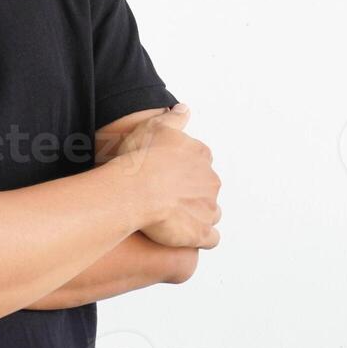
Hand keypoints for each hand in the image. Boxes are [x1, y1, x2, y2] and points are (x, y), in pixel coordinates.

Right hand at [114, 103, 220, 249]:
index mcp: (200, 155)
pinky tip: (185, 234)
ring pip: (210, 211)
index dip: (183, 169)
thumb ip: (174, 118)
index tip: (167, 174)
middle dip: (191, 191)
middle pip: (206, 187)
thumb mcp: (155, 127)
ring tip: (174, 216)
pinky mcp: (201, 232)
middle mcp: (210, 180)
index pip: (200, 161)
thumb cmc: (140, 158)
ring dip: (197, 213)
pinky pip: (211, 238)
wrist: (135, 191)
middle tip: (166, 195)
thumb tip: (185, 109)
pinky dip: (202, 237)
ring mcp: (208, 207)